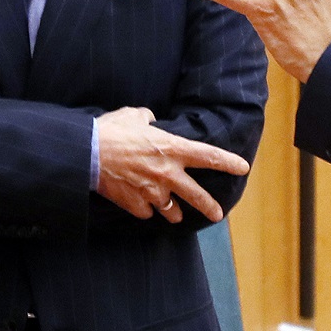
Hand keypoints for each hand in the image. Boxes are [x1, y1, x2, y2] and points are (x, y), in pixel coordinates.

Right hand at [95, 107, 249, 222]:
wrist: (87, 152)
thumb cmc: (111, 130)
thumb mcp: (134, 115)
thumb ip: (148, 119)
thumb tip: (151, 121)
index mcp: (172, 148)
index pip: (209, 156)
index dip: (229, 162)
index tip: (243, 167)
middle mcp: (167, 173)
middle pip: (197, 196)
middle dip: (209, 206)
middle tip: (217, 214)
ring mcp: (152, 191)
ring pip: (171, 210)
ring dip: (174, 213)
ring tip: (176, 215)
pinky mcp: (135, 204)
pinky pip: (146, 212)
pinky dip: (145, 209)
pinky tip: (141, 205)